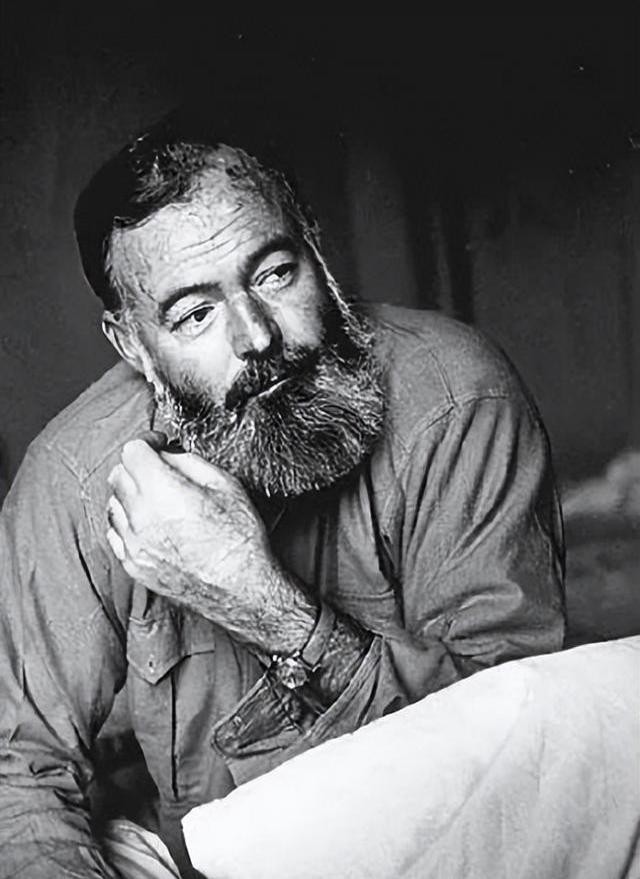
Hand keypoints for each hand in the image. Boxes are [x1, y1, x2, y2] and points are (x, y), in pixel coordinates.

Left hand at [106, 439, 299, 650]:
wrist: (241, 589)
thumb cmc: (240, 539)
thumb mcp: (226, 485)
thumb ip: (188, 462)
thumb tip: (167, 454)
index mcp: (162, 491)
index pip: (132, 452)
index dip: (147, 441)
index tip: (160, 444)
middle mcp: (140, 517)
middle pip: (118, 474)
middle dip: (138, 465)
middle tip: (160, 468)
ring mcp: (133, 544)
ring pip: (113, 503)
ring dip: (130, 494)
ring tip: (157, 497)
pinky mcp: (133, 565)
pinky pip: (116, 533)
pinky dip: (128, 522)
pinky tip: (150, 523)